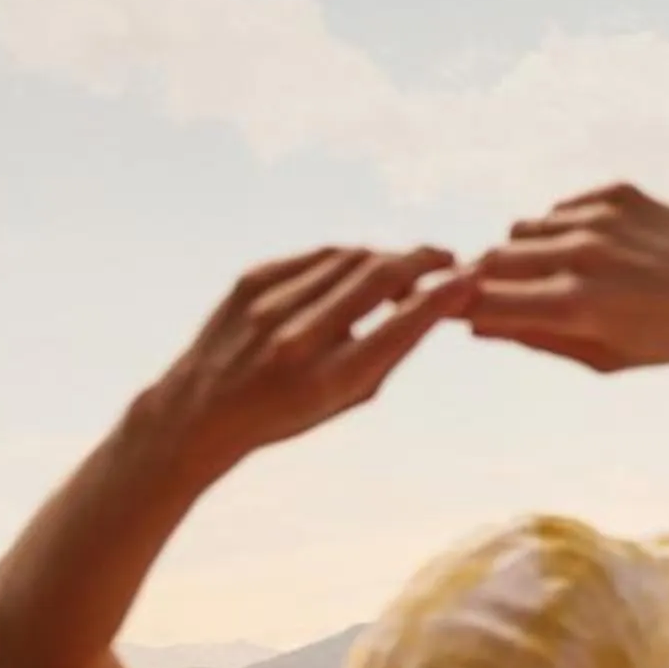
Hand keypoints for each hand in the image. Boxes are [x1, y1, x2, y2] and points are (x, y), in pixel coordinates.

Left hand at [141, 247, 467, 468]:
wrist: (198, 411)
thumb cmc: (286, 412)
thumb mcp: (348, 399)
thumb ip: (389, 353)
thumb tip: (431, 302)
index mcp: (328, 379)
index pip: (401, 324)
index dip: (443, 296)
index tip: (469, 279)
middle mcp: (297, 337)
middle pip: (378, 276)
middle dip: (422, 260)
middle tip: (447, 259)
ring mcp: (269, 304)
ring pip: (350, 257)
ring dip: (386, 257)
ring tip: (403, 267)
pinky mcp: (250, 280)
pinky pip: (317, 255)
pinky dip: (347, 259)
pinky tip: (358, 269)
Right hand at [470, 183, 668, 372]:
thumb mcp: (605, 357)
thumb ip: (537, 339)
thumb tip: (475, 324)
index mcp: (576, 304)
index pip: (482, 299)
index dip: (465, 307)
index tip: (462, 313)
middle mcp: (583, 253)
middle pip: (493, 258)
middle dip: (490, 280)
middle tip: (510, 297)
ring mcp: (602, 217)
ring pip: (524, 229)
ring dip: (530, 253)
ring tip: (564, 277)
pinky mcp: (620, 192)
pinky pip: (562, 208)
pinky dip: (566, 229)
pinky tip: (601, 252)